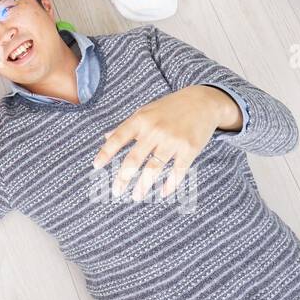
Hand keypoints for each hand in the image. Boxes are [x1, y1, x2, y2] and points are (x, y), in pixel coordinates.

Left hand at [92, 85, 241, 201]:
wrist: (202, 102)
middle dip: (123, 177)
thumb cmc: (169, 108)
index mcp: (141, 120)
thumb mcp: (145, 112)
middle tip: (116, 192)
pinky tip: (162, 193)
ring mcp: (173, 140)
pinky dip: (170, 185)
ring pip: (154, 169)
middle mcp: (155, 130)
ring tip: (136, 197)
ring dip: (143, 185)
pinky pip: (177, 172)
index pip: (118, 138)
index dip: (106, 153)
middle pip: (134, 159)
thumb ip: (126, 126)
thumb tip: (105, 137)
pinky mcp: (189, 149)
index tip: (96, 166)